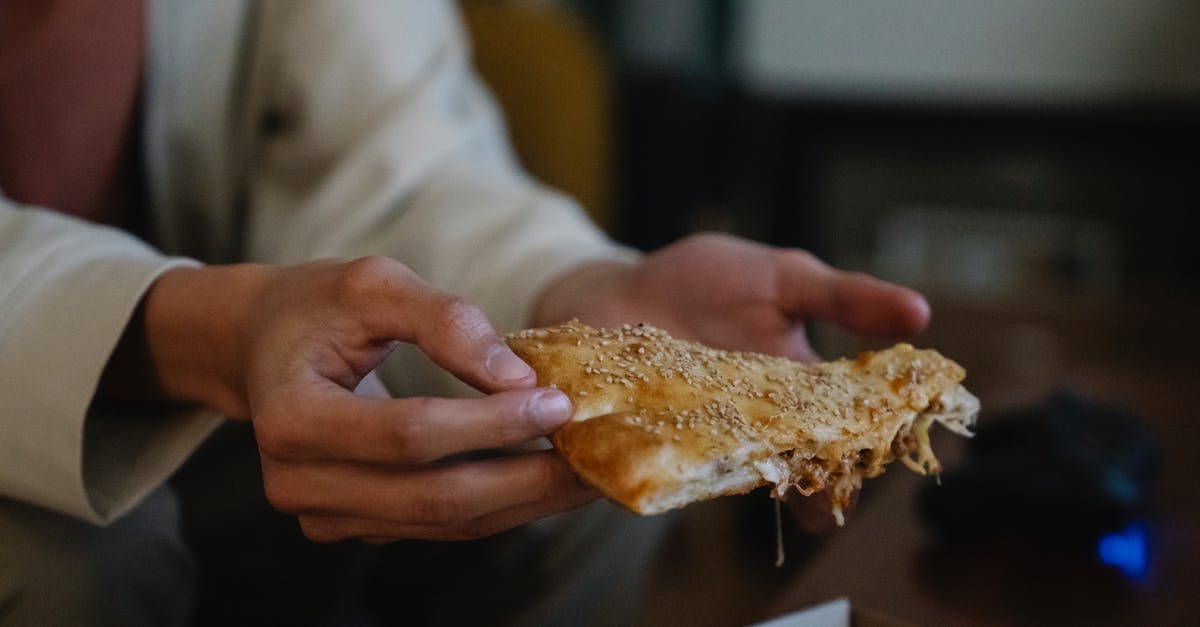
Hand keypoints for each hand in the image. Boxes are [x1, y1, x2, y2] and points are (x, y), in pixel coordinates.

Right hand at [136, 256, 596, 541]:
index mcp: (291, 416)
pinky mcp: (352, 524)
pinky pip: (436, 525)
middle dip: (523, 480)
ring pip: (441, 524)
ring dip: (522, 504)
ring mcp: (321, 513)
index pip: (409, 434)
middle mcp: (297, 481)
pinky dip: (497, 507)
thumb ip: (446, 321)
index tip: (560, 402)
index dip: (490, 424)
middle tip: (594, 459)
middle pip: (431, 498)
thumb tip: (519, 378)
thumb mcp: (374, 284)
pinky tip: (543, 481)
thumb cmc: (317, 305)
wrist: (261, 346)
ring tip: (586, 475)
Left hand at [533, 232, 930, 527]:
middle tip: (824, 494)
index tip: (883, 454)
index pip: (845, 432)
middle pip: (797, 468)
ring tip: (769, 484)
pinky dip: (669, 466)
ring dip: (748, 479)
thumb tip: (919, 312)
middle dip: (815, 485)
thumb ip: (844, 297)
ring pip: (737, 474)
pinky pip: (662, 465)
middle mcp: (754, 426)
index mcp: (797, 392)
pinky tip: (681, 463)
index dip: (867, 451)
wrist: (619, 287)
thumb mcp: (785, 278)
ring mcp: (700, 437)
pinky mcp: (646, 441)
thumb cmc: (706, 282)